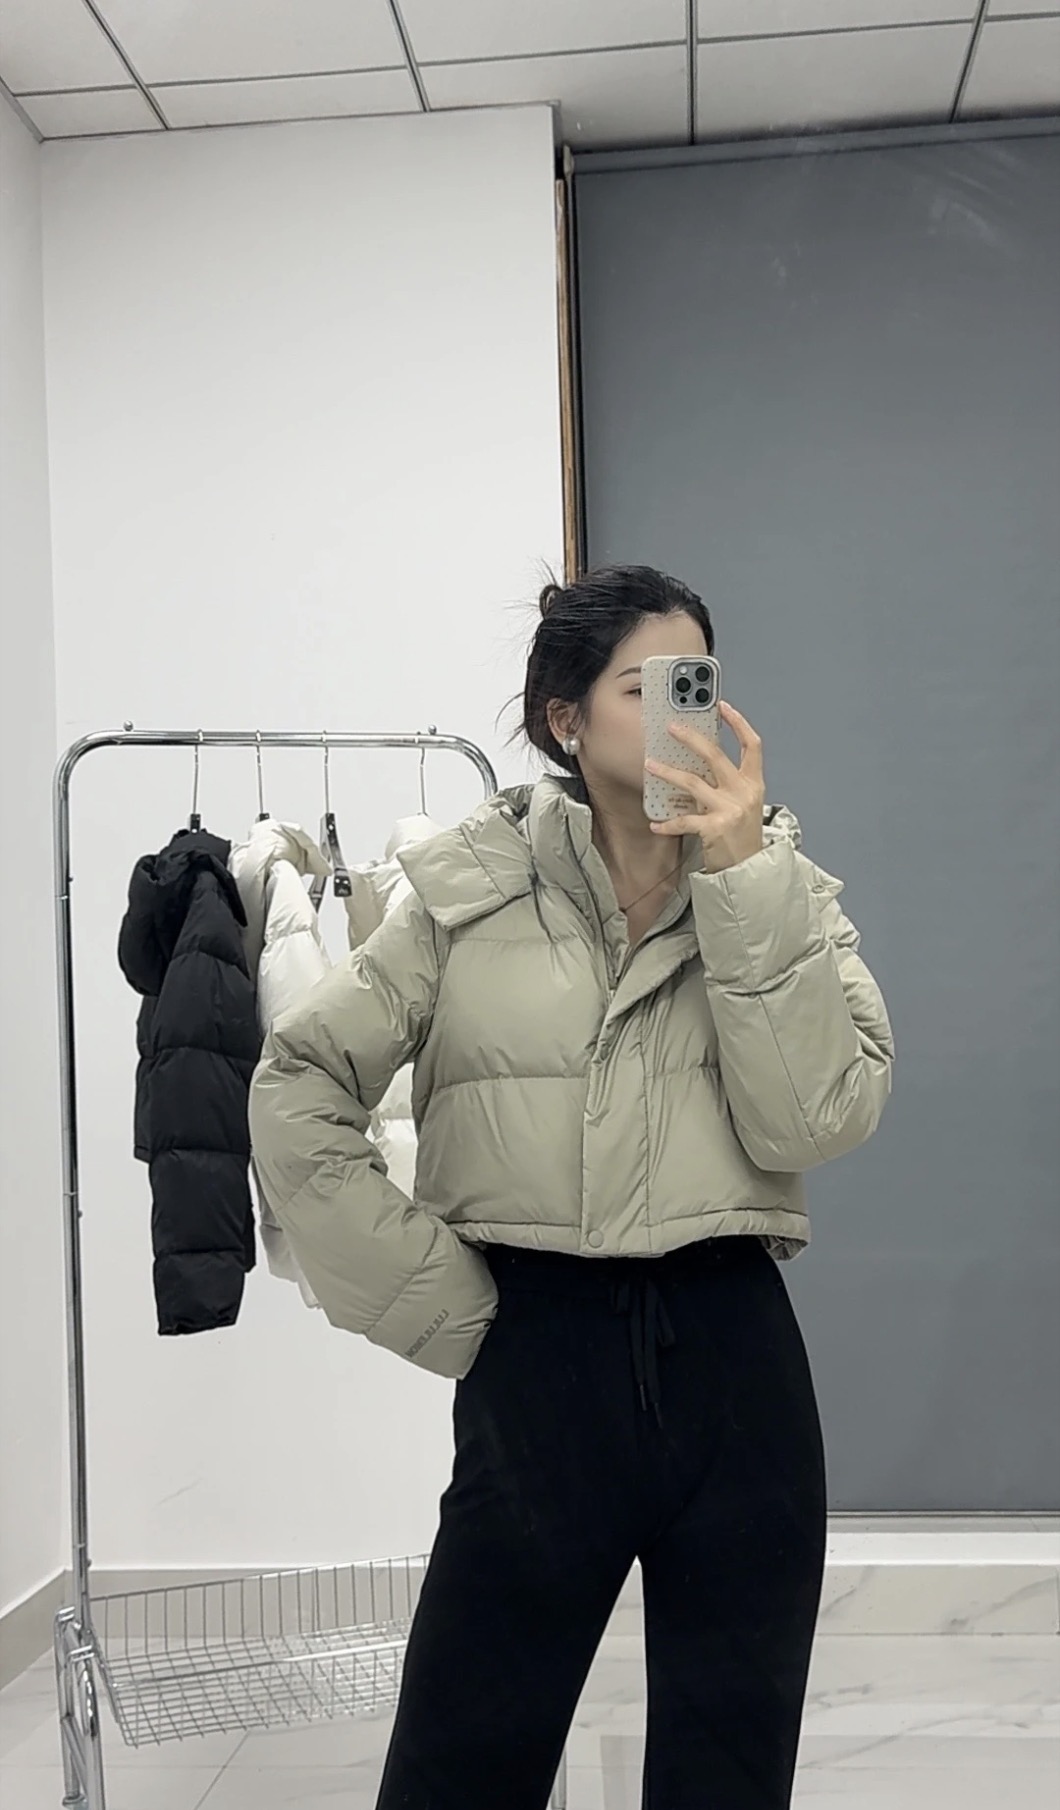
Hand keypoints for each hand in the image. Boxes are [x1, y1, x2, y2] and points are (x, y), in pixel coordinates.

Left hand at [644, 701, 765, 874]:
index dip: (738, 723)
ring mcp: (730, 809)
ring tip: (650, 765)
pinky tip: (655, 824)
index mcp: (754, 783)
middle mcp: (744, 792)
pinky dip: (667, 823)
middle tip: (671, 728)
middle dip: (691, 738)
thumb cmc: (743, 836)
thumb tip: (700, 762)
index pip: (752, 745)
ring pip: (692, 782)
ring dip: (667, 772)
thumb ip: (728, 783)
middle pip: (715, 756)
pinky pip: (684, 820)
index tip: (722, 707)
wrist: (749, 870)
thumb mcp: (744, 804)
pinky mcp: (715, 828)